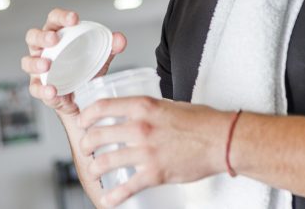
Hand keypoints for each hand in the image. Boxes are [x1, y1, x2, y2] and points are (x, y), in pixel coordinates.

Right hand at [22, 8, 126, 118]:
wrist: (85, 97)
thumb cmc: (86, 68)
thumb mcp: (101, 56)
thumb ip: (111, 46)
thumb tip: (120, 39)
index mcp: (58, 35)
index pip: (54, 20)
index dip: (61, 16)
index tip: (74, 18)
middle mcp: (43, 50)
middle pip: (33, 37)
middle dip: (42, 36)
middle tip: (54, 39)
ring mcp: (38, 69)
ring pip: (27, 62)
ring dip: (36, 63)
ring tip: (47, 65)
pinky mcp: (40, 88)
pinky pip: (36, 89)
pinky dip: (44, 90)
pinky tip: (53, 90)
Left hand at [78, 97, 230, 206]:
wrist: (221, 139)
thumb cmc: (201, 120)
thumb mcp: (170, 105)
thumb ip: (150, 110)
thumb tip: (138, 114)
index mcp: (144, 106)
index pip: (103, 107)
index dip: (87, 115)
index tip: (83, 120)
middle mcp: (140, 127)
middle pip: (98, 135)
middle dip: (87, 143)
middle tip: (86, 147)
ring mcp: (146, 151)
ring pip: (105, 161)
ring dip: (95, 168)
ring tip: (95, 170)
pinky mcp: (155, 173)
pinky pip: (126, 187)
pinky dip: (113, 196)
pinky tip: (108, 199)